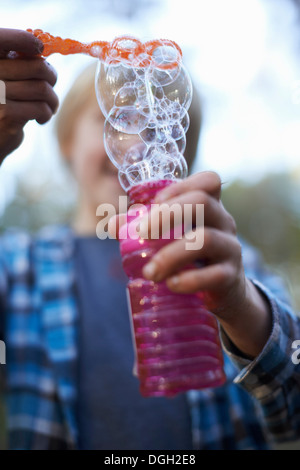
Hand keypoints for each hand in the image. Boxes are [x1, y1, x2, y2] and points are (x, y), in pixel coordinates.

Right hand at [0, 28, 58, 161]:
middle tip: (51, 88)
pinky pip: (40, 107)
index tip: (39, 48)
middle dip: (52, 78)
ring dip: (52, 100)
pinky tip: (41, 118)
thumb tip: (42, 47)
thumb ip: (16, 61)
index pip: (2, 38)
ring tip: (49, 107)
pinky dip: (46, 114)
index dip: (24, 39)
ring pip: (43, 89)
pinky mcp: (6, 113)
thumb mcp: (4, 78)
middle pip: (37, 66)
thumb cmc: (2, 104)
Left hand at [110, 171, 271, 357]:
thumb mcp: (174, 238)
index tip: (154, 203)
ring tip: (150, 272)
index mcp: (210, 206)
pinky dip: (189, 280)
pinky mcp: (230, 277)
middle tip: (141, 233)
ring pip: (206, 239)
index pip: (208, 181)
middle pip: (202, 202)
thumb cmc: (194, 257)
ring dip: (171, 255)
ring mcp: (230, 248)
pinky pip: (214, 275)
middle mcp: (224, 222)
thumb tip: (112, 225)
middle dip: (168, 214)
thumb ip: (144, 228)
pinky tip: (171, 284)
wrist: (226, 292)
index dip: (180, 186)